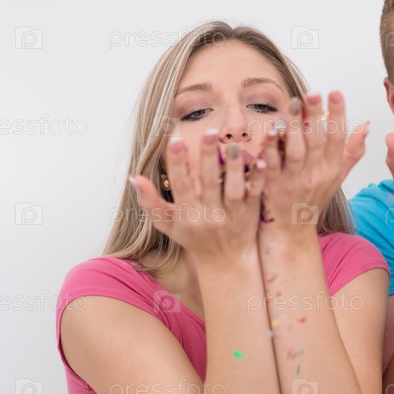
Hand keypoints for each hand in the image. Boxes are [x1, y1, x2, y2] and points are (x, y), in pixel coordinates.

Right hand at [130, 129, 265, 263]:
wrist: (225, 261)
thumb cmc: (193, 238)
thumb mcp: (167, 224)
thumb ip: (150, 201)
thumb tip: (133, 177)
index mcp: (188, 215)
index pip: (181, 186)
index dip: (178, 163)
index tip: (175, 139)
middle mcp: (209, 215)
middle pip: (208, 182)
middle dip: (207, 156)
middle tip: (209, 131)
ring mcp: (232, 215)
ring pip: (233, 188)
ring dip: (234, 166)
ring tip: (232, 143)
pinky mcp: (251, 213)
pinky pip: (255, 194)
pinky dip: (257, 178)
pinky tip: (260, 160)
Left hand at [258, 91, 367, 231]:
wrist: (293, 231)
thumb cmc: (315, 198)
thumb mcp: (338, 175)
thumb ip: (352, 151)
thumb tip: (367, 126)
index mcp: (332, 168)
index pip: (338, 137)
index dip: (338, 115)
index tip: (336, 92)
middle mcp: (316, 174)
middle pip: (317, 141)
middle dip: (316, 116)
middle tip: (313, 93)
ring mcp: (295, 181)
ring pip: (296, 151)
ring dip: (294, 128)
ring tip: (293, 104)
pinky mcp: (274, 187)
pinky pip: (273, 165)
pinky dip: (271, 149)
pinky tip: (269, 131)